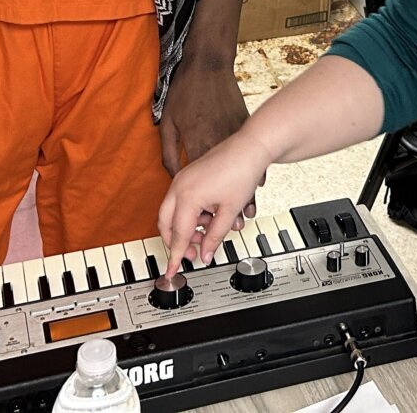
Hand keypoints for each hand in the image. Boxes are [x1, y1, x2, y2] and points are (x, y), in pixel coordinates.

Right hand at [158, 128, 274, 273]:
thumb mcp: (229, 212)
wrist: (251, 146)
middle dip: (177, 241)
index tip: (171, 271)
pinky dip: (189, 213)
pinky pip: (179, 200)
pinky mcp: (188, 174)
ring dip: (185, 227)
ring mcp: (182, 178)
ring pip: (171, 212)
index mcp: (187, 196)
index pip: (178, 235)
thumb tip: (205, 254)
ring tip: (208, 231)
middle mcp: (179, 186)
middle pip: (166, 224)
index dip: (176, 256)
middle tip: (192, 253)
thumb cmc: (242, 172)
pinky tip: (208, 217)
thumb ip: (214, 237)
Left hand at [160, 61, 260, 220]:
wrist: (210, 65)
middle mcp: (217, 146)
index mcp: (197, 146)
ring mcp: (234, 137)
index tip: (200, 227)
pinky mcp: (243, 129)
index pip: (199, 182)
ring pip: (241, 176)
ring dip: (242, 199)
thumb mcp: (168, 123)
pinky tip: (253, 187)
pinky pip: (249, 158)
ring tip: (244, 216)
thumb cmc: (187, 91)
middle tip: (229, 227)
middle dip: (224, 215)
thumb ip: (170, 153)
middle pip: (224, 185)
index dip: (198, 209)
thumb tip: (172, 175)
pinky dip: (251, 175)